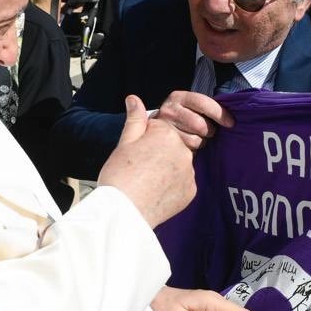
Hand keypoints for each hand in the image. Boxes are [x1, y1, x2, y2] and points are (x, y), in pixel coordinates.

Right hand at [98, 96, 195, 227]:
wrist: (123, 212)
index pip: (162, 132)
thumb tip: (134, 99)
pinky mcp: (191, 192)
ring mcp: (189, 172)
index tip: (137, 155)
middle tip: (141, 169)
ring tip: (147, 183)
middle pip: (173, 148)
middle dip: (160, 155)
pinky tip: (156, 193)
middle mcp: (183, 151)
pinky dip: (172, 187)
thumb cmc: (120, 176)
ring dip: (167, 171)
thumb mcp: (124, 143)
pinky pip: (183, 184)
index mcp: (166, 134)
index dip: (147, 142)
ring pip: (179, 166)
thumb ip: (135, 120)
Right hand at [152, 90, 233, 149]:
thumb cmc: (183, 118)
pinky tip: (187, 145)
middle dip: (209, 130)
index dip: (219, 113)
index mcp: (178, 97)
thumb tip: (230, 119)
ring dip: (200, 141)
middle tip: (207, 131)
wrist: (154, 130)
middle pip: (200, 124)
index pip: (203, 103)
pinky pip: (188, 151)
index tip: (231, 123)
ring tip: (195, 137)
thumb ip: (206, 108)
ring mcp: (164, 129)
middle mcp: (168, 111)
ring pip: (195, 140)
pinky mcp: (164, 145)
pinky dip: (192, 150)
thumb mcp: (191, 107)